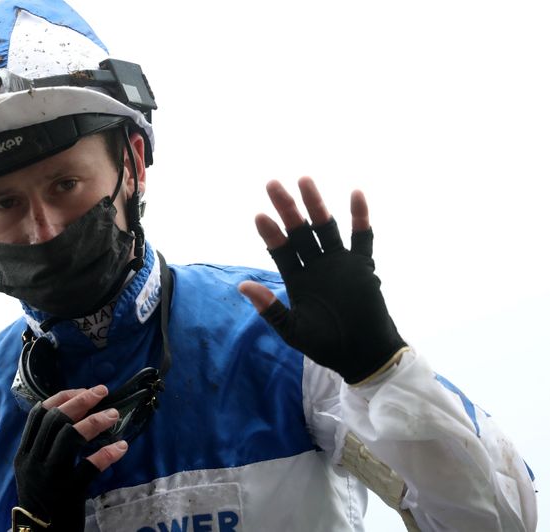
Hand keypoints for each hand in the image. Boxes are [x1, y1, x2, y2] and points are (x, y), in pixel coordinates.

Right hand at [13, 385, 127, 530]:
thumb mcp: (33, 471)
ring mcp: (49, 477)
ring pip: (69, 437)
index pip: (38, 414)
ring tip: (114, 415)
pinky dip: (106, 454)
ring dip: (94, 422)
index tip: (82, 390)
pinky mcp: (67, 492)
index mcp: (24, 454)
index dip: (61, 397)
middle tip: (102, 392)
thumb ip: (44, 447)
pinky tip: (120, 446)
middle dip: (81, 401)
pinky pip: (88, 468)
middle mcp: (33, 461)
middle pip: (55, 420)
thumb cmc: (43, 501)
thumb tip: (72, 418)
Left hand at [238, 177, 405, 383]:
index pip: (279, 250)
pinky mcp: (362, 266)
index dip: (270, 233)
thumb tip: (242, 286)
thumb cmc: (327, 346)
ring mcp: (339, 263)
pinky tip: (356, 194)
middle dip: (287, 208)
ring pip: (325, 227)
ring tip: (304, 181)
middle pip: (299, 231)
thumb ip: (270, 308)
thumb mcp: (293, 330)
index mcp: (296, 279)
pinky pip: (363, 238)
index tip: (259, 216)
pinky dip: (360, 218)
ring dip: (316, 205)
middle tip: (272, 184)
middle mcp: (315, 265)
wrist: (363, 356)